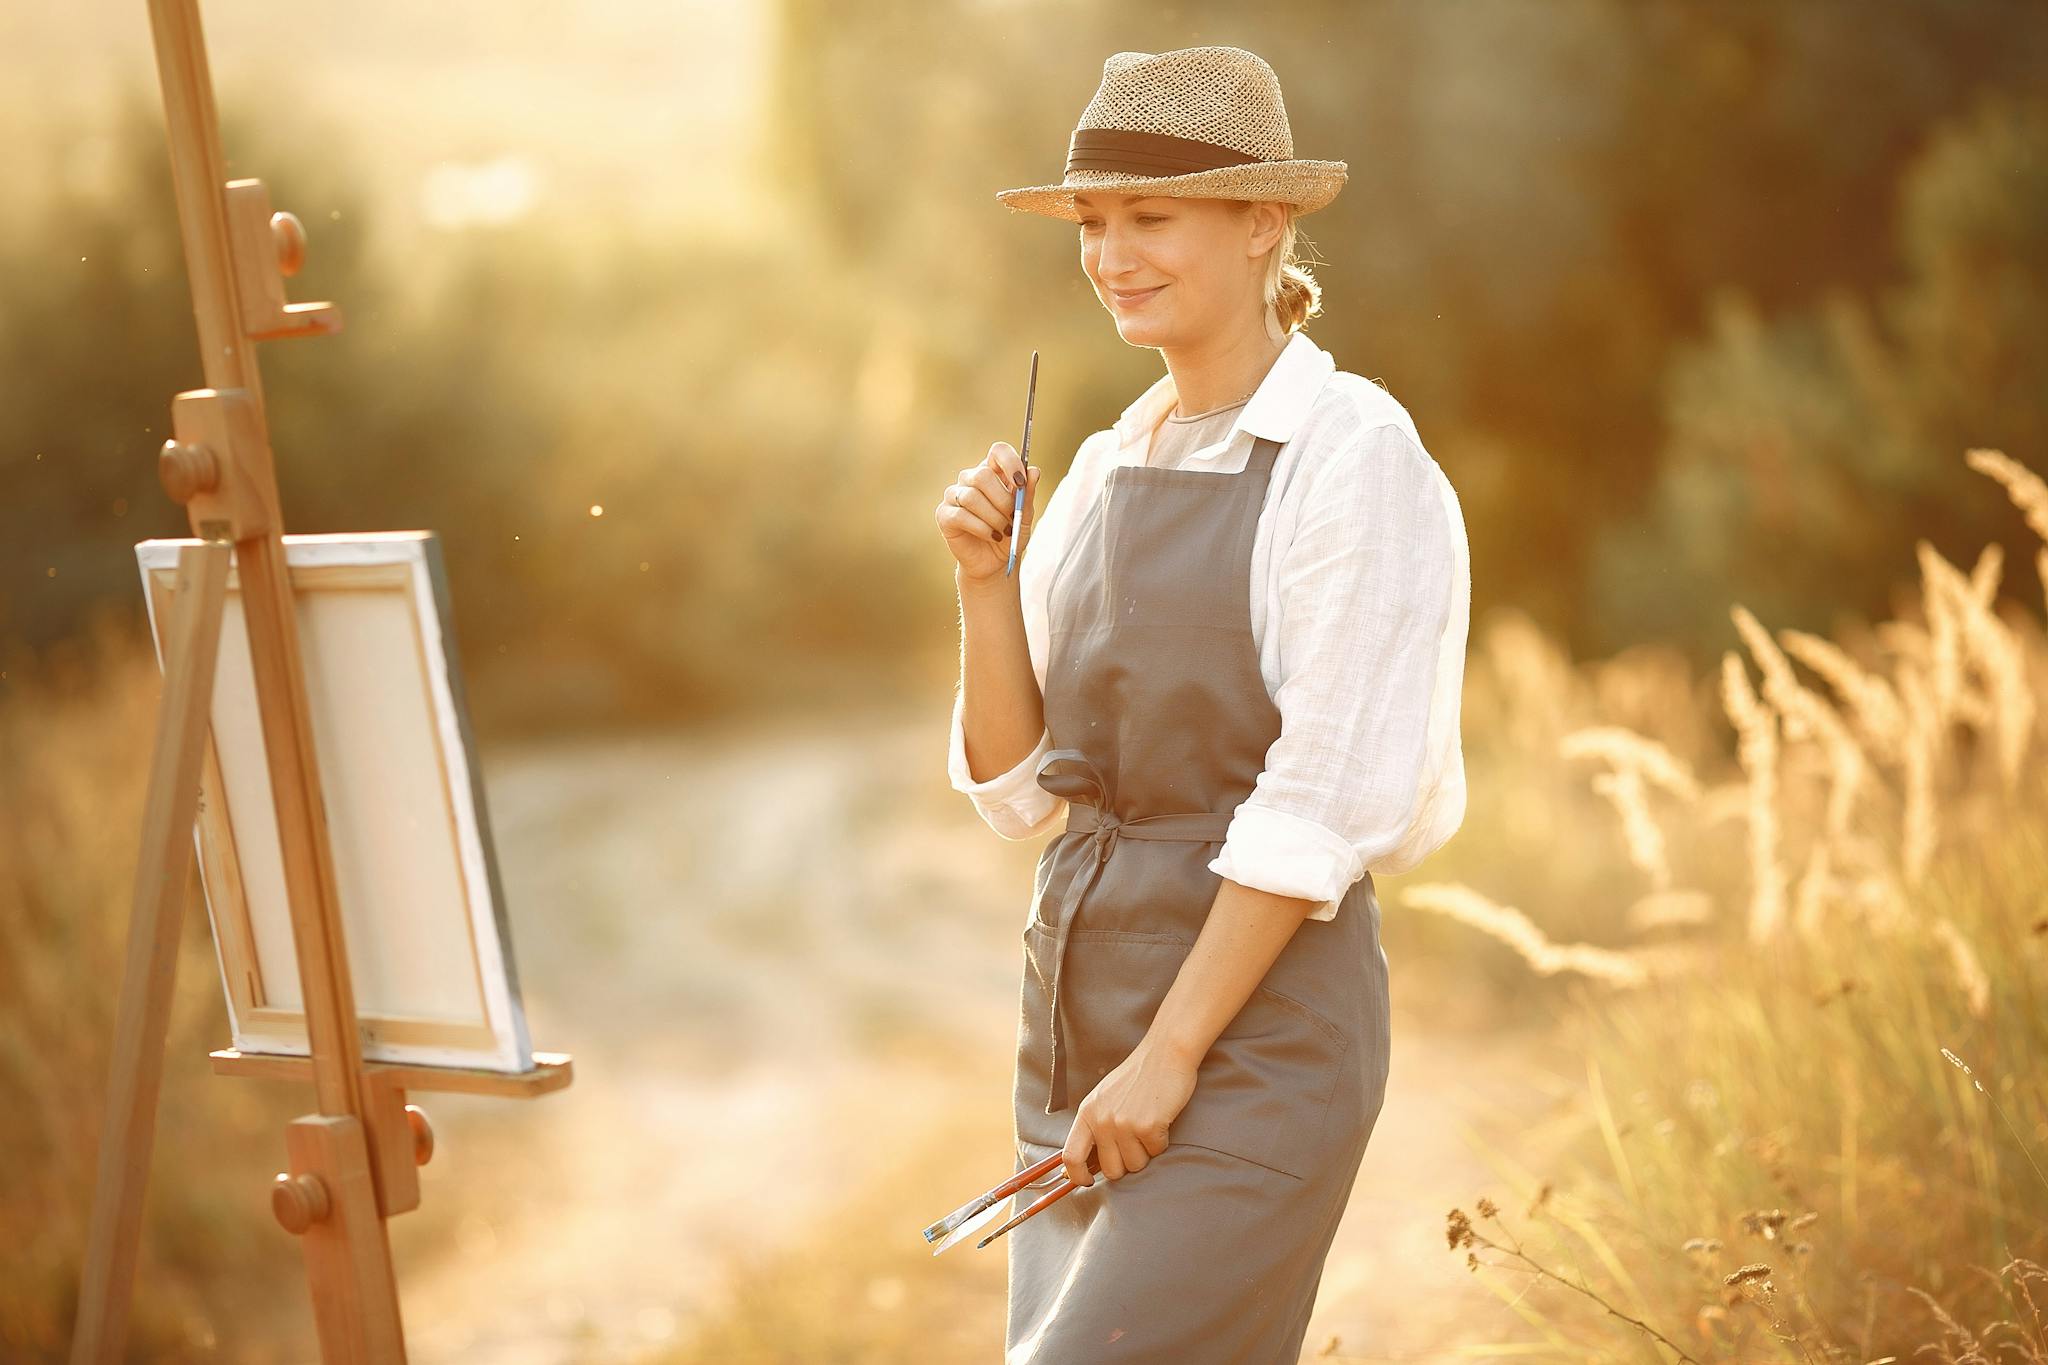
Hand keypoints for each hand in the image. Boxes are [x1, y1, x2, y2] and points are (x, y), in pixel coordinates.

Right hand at [936, 441, 1041, 583]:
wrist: (995, 563)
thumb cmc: (1009, 535)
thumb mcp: (1025, 516)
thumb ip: (1027, 493)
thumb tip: (1034, 471)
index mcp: (992, 472)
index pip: (998, 451)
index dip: (1010, 462)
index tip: (1020, 482)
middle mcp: (970, 479)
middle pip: (982, 475)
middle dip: (1002, 499)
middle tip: (1012, 517)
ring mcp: (954, 496)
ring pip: (971, 497)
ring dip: (994, 517)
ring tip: (1004, 531)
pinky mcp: (944, 515)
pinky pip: (961, 516)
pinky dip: (982, 528)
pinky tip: (992, 536)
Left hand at [1062, 1035, 1198, 1188]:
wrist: (1165, 1053)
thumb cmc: (1137, 1077)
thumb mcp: (1105, 1098)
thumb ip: (1095, 1127)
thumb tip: (1089, 1164)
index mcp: (1087, 1113)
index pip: (1071, 1156)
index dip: (1078, 1176)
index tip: (1088, 1181)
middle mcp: (1102, 1121)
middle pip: (1111, 1170)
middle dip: (1126, 1164)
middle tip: (1135, 1142)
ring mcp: (1124, 1124)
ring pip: (1136, 1165)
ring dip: (1146, 1151)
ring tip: (1148, 1125)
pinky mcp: (1148, 1126)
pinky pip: (1156, 1151)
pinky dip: (1161, 1140)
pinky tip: (1160, 1118)